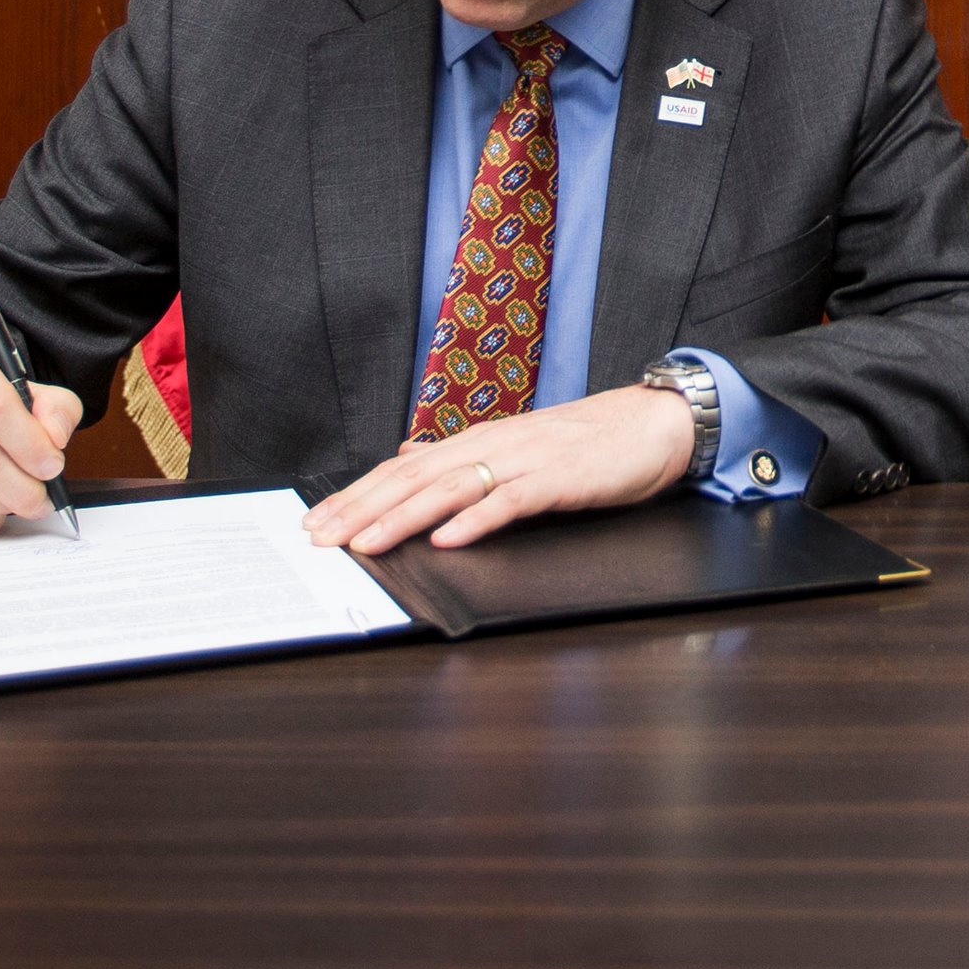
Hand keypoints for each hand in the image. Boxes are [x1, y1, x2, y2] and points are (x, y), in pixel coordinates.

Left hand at [304, 385, 697, 556]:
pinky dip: (477, 520)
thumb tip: (409, 454)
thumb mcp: (515, 447)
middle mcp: (491, 445)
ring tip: (367, 543)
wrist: (651, 425)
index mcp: (477, 441)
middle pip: (414, 477)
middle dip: (362, 508)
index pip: (402, 468)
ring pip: (451, 488)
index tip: (317, 522)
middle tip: (320, 538)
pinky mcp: (558, 479)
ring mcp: (524, 460)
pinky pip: (511, 501)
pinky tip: (449, 539)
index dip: (358, 494)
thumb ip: (462, 456)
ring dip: (404, 517)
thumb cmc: (585, 444)